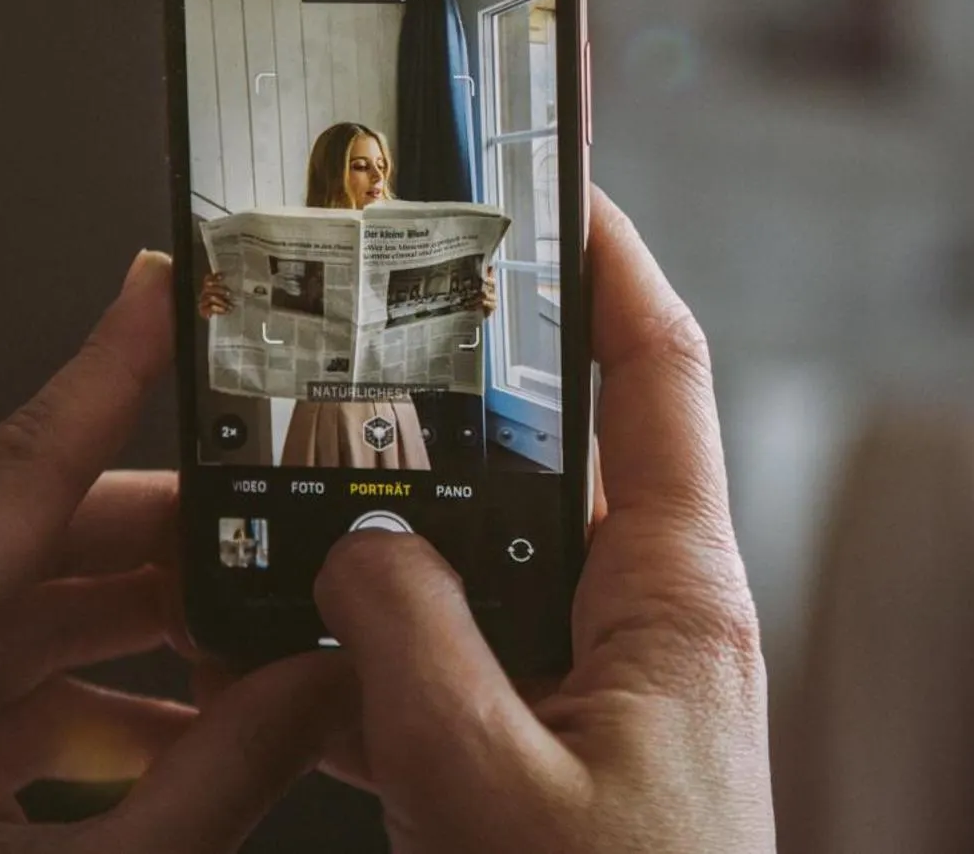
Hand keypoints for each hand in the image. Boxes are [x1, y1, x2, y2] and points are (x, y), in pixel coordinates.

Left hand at [0, 254, 347, 853]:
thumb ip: (223, 775)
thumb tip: (325, 683)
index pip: (19, 469)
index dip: (111, 374)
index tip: (171, 298)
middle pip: (34, 548)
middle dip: (175, 538)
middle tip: (282, 516)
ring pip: (23, 628)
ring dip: (149, 634)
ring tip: (263, 640)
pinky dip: (102, 711)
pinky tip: (192, 739)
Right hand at [314, 190, 774, 851]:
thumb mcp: (487, 788)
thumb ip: (409, 648)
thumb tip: (359, 543)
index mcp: (677, 599)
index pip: (661, 373)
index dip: (614, 264)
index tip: (559, 185)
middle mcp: (650, 623)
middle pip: (558, 456)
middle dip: (465, 398)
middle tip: (376, 330)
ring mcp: (601, 687)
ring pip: (488, 567)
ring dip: (400, 538)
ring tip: (302, 486)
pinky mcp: (554, 749)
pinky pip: (459, 664)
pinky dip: (381, 651)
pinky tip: (296, 649)